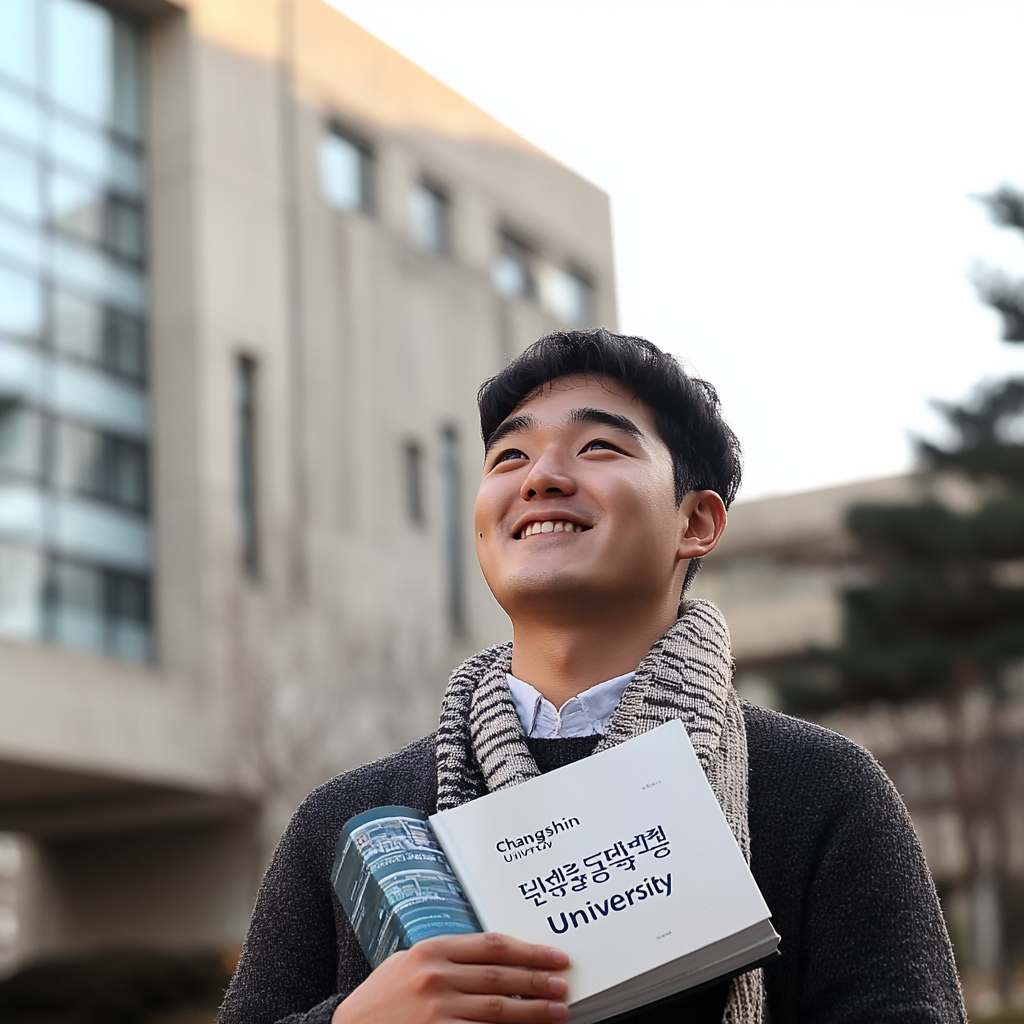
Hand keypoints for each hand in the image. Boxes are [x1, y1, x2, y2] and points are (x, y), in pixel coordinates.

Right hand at [331, 932, 569, 1023]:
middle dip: (537, 980)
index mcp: (431, 950)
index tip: (553, 956)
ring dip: (533, 1011)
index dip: (528, 951)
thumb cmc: (380, 1000)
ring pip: (498, 1009)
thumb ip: (445, 957)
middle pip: (500, 977)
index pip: (492, 946)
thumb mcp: (407, 964)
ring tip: (558, 1011)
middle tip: (563, 983)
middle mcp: (436, 978)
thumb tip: (492, 957)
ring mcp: (437, 1011)